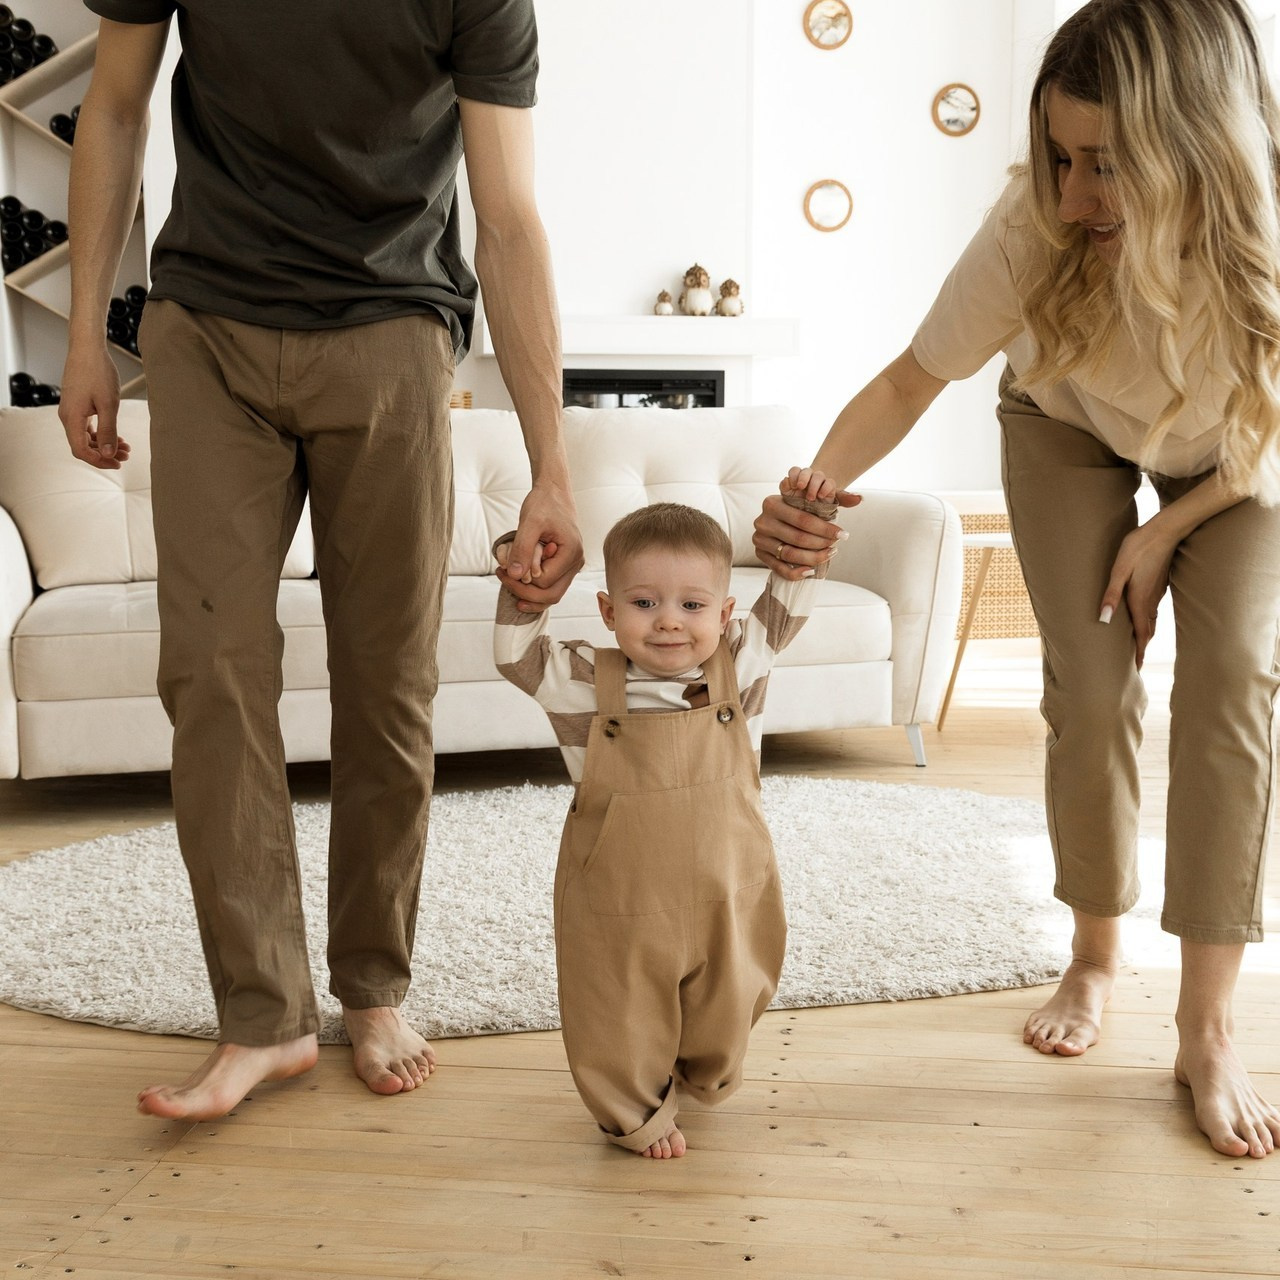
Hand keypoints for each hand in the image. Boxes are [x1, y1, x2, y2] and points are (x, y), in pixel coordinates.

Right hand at [58, 342, 131, 469]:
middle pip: (82, 446)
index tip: (118, 463)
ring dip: (103, 444)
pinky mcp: (76, 405)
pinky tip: (115, 435)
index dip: (99, 461)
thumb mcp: (108, 405)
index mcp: (72, 418)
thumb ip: (108, 431)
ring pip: (85, 436)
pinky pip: (86, 426)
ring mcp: (70, 410)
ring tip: (125, 446)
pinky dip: (100, 433)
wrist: (87, 349)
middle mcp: (67, 416)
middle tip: (126, 456)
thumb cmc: (98, 373)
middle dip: (104, 454)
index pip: (81, 450)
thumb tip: (107, 453)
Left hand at [498, 482, 583, 611]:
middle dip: (524, 592)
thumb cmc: (543, 504)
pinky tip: (518, 586)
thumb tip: (514, 575)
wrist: (553, 494)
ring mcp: (572, 567)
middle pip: (551, 595)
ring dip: (529, 595)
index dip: (522, 579)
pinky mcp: (564, 567)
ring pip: (552, 596)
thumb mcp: (529, 523)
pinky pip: (551, 588)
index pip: (544, 581)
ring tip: (507, 584)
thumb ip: (523, 549)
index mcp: (571, 552)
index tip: (502, 568)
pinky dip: (534, 590)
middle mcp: (576, 563)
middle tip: (502, 578)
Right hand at [754, 471, 859, 578]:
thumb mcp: (813, 499)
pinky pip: (779, 569)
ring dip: (813, 558)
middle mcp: (762, 520)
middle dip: (821, 543)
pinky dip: (797, 572)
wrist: (778, 518)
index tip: (843, 534)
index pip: (803, 519)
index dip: (826, 529)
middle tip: (836, 545)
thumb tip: (860, 499)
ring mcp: (759, 539)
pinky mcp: (759, 554)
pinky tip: (811, 570)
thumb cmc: (800, 509)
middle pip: (798, 538)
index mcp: (773, 503)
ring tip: (828, 554)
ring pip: (790, 554)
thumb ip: (838, 498)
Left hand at [1098, 523, 1175, 669]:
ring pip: (1151, 621)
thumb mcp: (1119, 570)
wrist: (1165, 530)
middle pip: (1147, 631)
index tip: (1135, 670)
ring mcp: (1157, 593)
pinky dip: (1148, 622)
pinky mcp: (1159, 584)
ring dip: (1145, 635)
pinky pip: (1153, 610)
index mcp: (1140, 600)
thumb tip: (1103, 620)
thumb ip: (1111, 595)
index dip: (1138, 652)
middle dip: (1141, 648)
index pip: (1141, 634)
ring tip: (1137, 646)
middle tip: (1135, 664)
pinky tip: (1142, 619)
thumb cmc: (1138, 548)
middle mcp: (1151, 601)